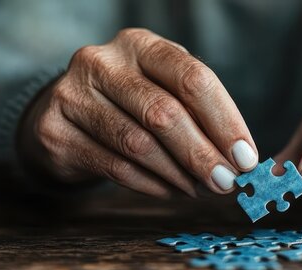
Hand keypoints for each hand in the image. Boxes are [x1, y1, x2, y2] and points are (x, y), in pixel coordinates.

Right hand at [19, 28, 257, 197]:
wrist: (65, 116)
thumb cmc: (130, 104)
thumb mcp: (164, 91)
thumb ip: (198, 115)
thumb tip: (239, 159)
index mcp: (141, 45)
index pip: (192, 78)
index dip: (225, 121)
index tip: (246, 157)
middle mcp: (103, 62)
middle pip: (164, 113)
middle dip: (202, 154)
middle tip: (227, 183)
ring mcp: (73, 94)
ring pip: (138, 144)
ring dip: (178, 175)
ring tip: (200, 189)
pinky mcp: (55, 131)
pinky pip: (114, 167)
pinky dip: (151, 185)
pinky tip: (171, 191)